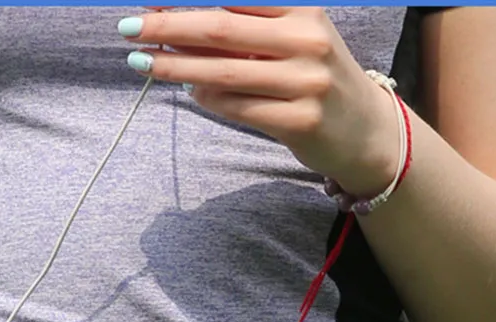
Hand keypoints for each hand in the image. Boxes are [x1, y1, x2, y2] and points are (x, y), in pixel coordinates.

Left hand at [119, 7, 399, 196]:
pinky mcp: (300, 121)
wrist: (366, 133)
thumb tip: (178, 24)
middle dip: (167, 26)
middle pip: (220, 28)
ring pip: (223, 72)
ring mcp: (305, 82)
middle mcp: (307, 39)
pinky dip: (209, 98)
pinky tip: (191, 90)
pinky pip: (238, 108)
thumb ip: (246, 30)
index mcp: (302, 10)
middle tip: (129, 27)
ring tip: (144, 62)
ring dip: (176, 67)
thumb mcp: (293, 41)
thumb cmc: (317, 79)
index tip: (150, 0)